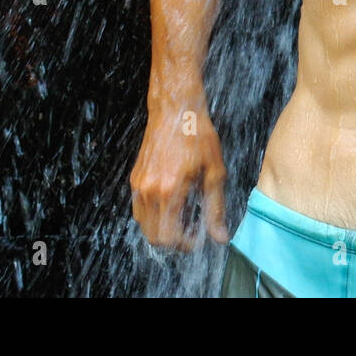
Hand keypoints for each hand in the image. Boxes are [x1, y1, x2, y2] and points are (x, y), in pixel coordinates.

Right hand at [130, 104, 228, 250]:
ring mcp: (138, 185)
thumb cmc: (198, 137)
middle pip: (153, 237)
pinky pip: (139, 209)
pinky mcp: (134, 179)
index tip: (198, 237)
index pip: (168, 238)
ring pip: (144, 225)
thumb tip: (220, 237)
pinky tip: (172, 201)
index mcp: (169, 191)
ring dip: (162, 228)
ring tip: (184, 214)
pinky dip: (154, 214)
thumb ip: (215, 208)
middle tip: (192, 229)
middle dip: (173, 240)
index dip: (185, 245)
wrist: (175, 110)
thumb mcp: (214, 172)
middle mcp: (149, 191)